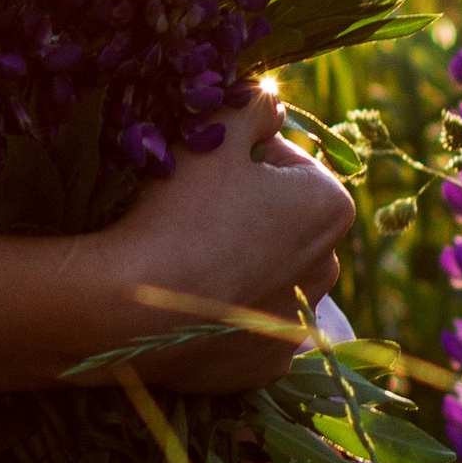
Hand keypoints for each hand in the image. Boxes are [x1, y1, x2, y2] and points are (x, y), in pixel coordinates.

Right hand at [93, 92, 354, 392]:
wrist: (132, 309)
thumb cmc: (180, 210)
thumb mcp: (214, 136)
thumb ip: (251, 105)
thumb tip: (269, 98)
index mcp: (328, 207)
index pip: (286, 161)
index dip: (240, 155)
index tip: (202, 163)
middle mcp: (329, 267)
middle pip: (281, 220)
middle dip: (246, 209)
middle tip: (188, 207)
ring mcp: (297, 323)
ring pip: (266, 273)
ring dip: (237, 259)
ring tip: (183, 253)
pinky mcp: (265, 364)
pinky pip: (247, 325)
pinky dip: (223, 311)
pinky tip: (187, 299)